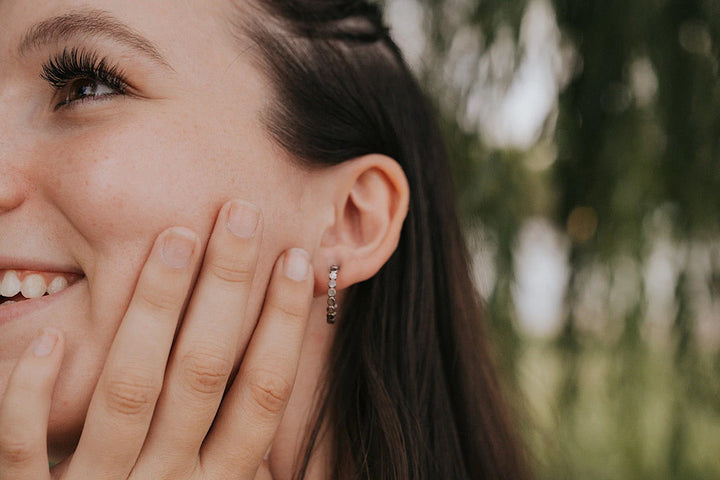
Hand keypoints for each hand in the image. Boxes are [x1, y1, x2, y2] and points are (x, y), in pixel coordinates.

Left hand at [0, 200, 313, 479]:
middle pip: (204, 372)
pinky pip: (27, 446)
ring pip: (130, 389)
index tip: (296, 259)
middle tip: (240, 215)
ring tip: (175, 238)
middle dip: (227, 289)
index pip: (262, 392)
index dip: (283, 324)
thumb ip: (238, 459)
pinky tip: (55, 334)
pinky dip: (36, 392)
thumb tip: (282, 389)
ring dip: (153, 308)